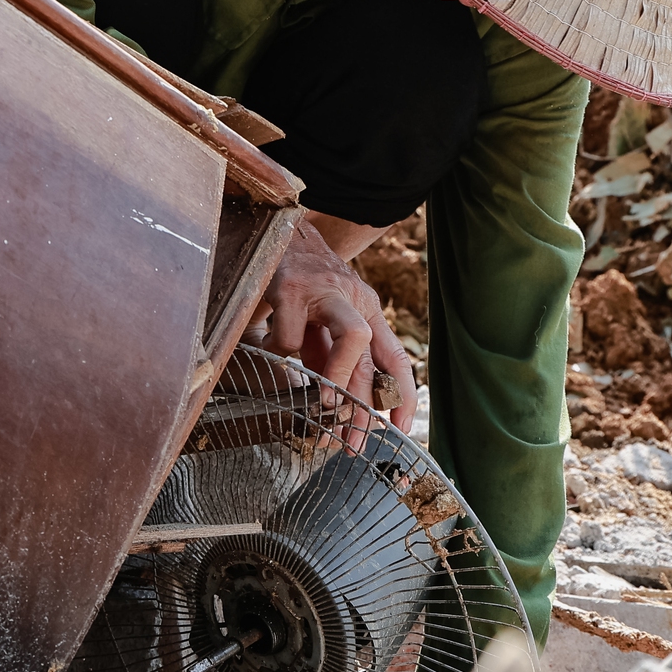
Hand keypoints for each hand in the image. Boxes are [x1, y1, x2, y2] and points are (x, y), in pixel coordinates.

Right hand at [251, 216, 417, 440]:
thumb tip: (333, 405)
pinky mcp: (292, 288)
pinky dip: (278, 354)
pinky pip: (290, 336)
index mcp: (366, 309)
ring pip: (351, 337)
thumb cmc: (304, 282)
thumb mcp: (324, 320)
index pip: (395, 357)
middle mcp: (352, 298)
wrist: (281, 231)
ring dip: (337, 378)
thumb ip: (330, 353)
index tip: (400, 430)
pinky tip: (268, 354)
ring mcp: (324, 290)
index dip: (402, 396)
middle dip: (364, 403)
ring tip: (322, 406)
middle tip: (352, 440)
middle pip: (374, 354)